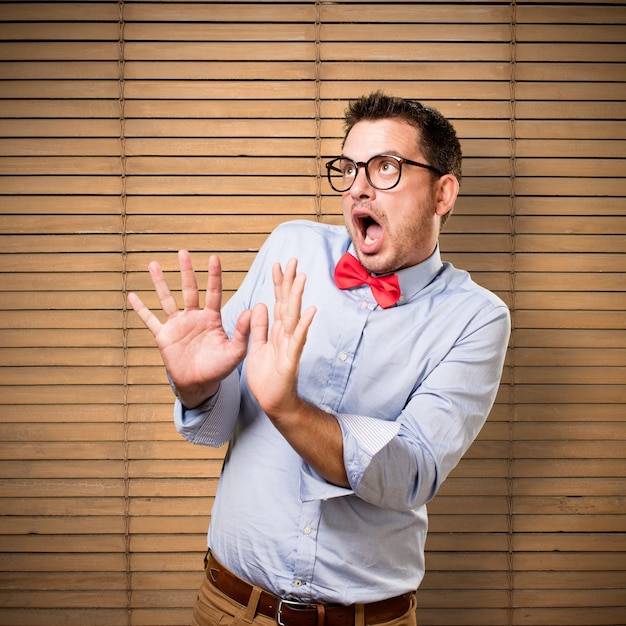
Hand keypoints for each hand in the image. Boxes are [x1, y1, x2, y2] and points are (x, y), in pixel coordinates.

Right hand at [128, 251, 251, 407]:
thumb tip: (252, 311)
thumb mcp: (235, 352)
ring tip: (153, 264)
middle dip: (187, 271)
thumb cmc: (219, 369)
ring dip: (161, 282)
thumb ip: (243, 332)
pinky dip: (141, 309)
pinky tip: (132, 296)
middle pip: (189, 289)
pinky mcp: (164, 336)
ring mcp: (178, 325)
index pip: (213, 292)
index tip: (214, 257)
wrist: (200, 385)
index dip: (214, 275)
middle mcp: (194, 317)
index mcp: (212, 319)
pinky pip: (150, 320)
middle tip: (183, 252)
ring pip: (167, 299)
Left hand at [246, 259, 347, 485]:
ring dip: (298, 297)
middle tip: (293, 260)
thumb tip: (260, 305)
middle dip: (289, 282)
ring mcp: (291, 346)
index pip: (277, 302)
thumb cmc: (267, 377)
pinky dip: (303, 325)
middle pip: (287, 304)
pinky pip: (297, 340)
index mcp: (276, 332)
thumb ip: (259, 327)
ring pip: (294, 317)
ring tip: (301, 278)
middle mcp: (286, 335)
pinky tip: (310, 311)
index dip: (278, 284)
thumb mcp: (258, 347)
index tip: (278, 265)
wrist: (274, 402)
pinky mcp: (291, 359)